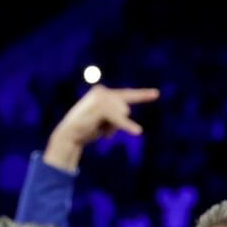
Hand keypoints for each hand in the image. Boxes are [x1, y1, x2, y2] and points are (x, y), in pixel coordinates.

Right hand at [43, 85, 159, 170]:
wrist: (70, 135)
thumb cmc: (87, 129)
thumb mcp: (105, 120)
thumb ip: (117, 115)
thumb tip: (126, 111)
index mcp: (103, 92)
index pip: (127, 94)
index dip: (142, 95)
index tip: (156, 94)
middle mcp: (102, 90)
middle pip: (125, 108)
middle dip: (117, 122)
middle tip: (100, 128)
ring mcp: (101, 97)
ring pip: (123, 113)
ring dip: (113, 126)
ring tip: (98, 128)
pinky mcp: (101, 106)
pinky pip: (120, 118)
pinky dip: (126, 126)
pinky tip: (137, 131)